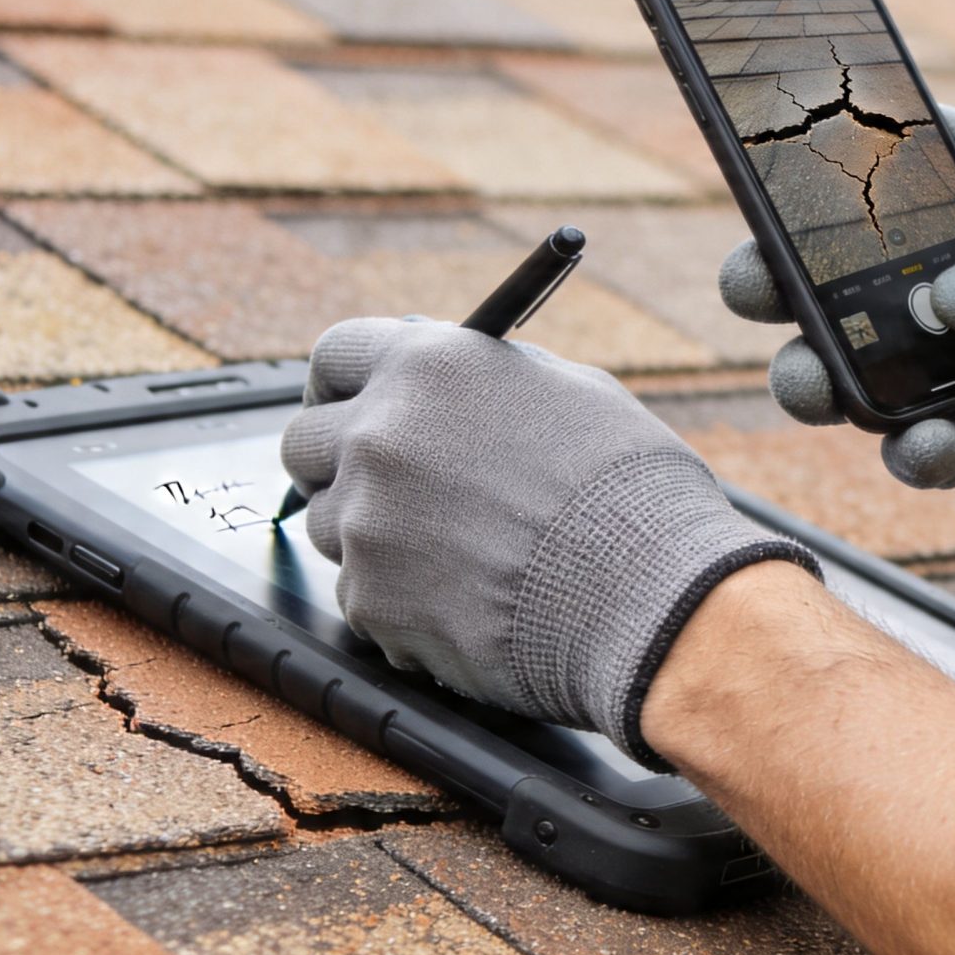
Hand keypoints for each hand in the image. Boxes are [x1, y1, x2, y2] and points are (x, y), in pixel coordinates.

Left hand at [279, 317, 819, 767]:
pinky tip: (472, 598)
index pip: (338, 354)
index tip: (349, 404)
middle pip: (305, 444)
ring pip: (331, 526)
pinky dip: (402, 601)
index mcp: (431, 366)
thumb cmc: (632, 494)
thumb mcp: (574, 395)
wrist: (650, 598)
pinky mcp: (371, 600)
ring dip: (376, 537)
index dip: (341, 383)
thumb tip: (453, 385)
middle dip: (339, 464)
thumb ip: (490, 382)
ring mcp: (368, 521)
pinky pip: (363, 595)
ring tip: (460, 553)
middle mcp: (382, 434)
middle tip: (392, 487)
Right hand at [720, 107, 954, 600]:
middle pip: (853, 263)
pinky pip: (913, 447)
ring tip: (812, 378)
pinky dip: (908, 449)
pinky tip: (931, 448)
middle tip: (755, 279)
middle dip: (789, 267)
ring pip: (858, 361)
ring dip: (819, 367)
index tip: (774, 134)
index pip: (918, 155)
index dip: (846, 139)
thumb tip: (944, 302)